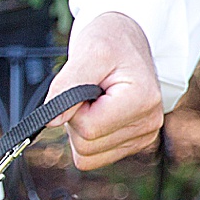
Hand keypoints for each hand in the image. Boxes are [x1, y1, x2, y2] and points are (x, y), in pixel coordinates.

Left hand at [49, 11, 163, 169]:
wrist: (126, 41)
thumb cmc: (111, 41)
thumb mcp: (88, 51)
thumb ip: (66, 86)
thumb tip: (51, 121)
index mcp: (143, 100)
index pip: (89, 129)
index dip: (74, 109)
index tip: (85, 86)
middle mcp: (148, 123)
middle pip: (87, 147)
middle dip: (77, 120)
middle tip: (89, 92)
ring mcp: (142, 137)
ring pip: (87, 156)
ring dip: (80, 129)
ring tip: (95, 100)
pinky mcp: (132, 145)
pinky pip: (93, 158)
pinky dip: (87, 138)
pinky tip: (98, 114)